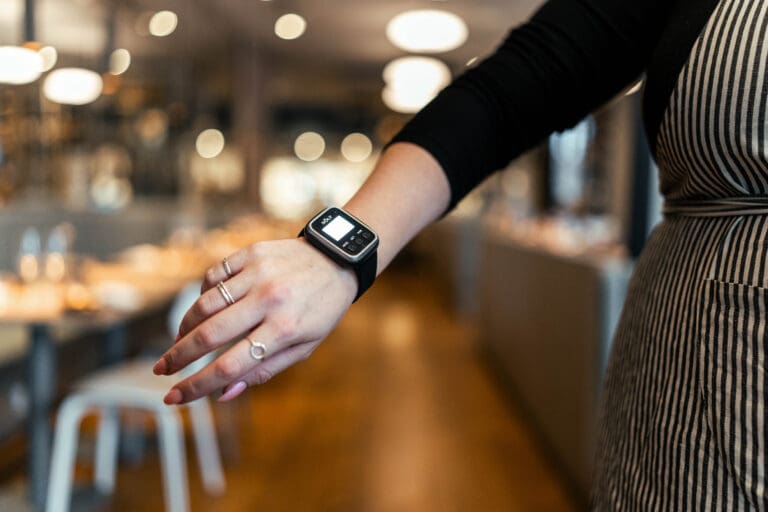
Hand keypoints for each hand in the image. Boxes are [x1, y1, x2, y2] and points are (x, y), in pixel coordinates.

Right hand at [153, 238, 357, 404]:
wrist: (338, 259)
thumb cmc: (321, 309)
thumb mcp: (305, 346)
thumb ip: (265, 370)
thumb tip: (224, 393)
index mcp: (285, 329)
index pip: (230, 365)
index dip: (197, 385)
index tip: (173, 398)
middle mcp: (269, 300)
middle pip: (209, 334)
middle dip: (178, 357)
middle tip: (161, 369)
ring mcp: (258, 273)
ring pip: (204, 304)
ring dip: (184, 327)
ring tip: (178, 342)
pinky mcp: (251, 253)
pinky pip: (213, 275)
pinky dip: (202, 294)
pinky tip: (202, 308)